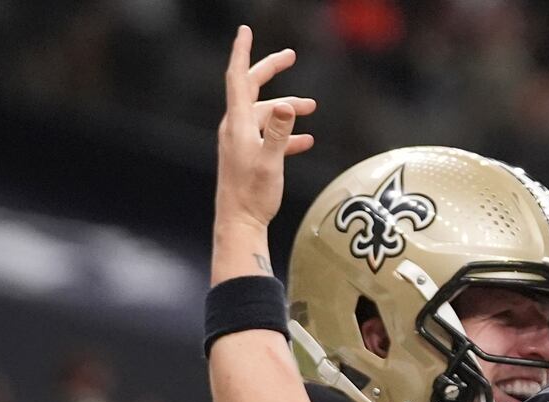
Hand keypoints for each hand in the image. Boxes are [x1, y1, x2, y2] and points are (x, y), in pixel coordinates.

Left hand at [215, 26, 315, 236]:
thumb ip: (279, 133)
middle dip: (271, 70)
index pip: (238, 79)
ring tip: (312, 107)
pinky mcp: (249, 156)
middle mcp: (236, 128)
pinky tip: (306, 141)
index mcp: (237, 124)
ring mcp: (241, 142)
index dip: (243, 53)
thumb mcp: (270, 163)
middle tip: (290, 56)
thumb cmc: (253, 196)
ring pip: (266, 114)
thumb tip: (286, 105)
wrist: (239, 224)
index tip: (246, 31)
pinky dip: (286, 134)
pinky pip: (268, 136)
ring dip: (287, 108)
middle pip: (252, 89)